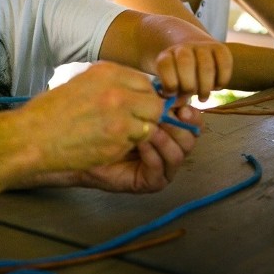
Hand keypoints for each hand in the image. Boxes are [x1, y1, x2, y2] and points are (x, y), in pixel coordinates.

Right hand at [15, 62, 164, 171]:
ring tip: (115, 133)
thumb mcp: (79, 82)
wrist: (33, 136)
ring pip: (148, 127)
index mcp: (107, 73)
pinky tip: (104, 143)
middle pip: (154, 105)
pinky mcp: (117, 144)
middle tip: (131, 121)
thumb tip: (132, 89)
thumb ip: (108, 83)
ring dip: (137, 131)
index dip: (142, 95)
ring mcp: (120, 121)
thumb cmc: (49, 110)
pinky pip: (134, 144)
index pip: (145, 82)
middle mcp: (118, 94)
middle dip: (146, 114)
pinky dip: (124, 145)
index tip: (134, 104)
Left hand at [81, 105, 202, 192]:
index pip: (191, 122)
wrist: (82, 148)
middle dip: (178, 126)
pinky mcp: (152, 182)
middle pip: (190, 138)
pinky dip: (151, 153)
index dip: (190, 114)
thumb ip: (150, 101)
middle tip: (164, 116)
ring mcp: (163, 167)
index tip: (181, 105)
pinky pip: (160, 168)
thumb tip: (168, 92)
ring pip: (179, 154)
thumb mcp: (130, 108)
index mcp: (169, 130)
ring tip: (149, 128)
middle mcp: (170, 149)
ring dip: (165, 138)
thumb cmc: (104, 125)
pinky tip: (139, 142)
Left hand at [154, 41, 232, 101]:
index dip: (169, 83)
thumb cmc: (180, 79)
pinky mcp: (220, 48)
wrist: (194, 55)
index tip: (172, 94)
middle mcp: (183, 48)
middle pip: (185, 63)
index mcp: (166, 56)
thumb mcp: (172, 85)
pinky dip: (222, 79)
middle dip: (189, 86)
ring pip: (206, 65)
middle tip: (191, 97)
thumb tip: (180, 108)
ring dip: (206, 86)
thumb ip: (173, 97)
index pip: (165, 64)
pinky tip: (217, 88)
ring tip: (203, 98)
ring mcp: (202, 46)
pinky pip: (225, 63)